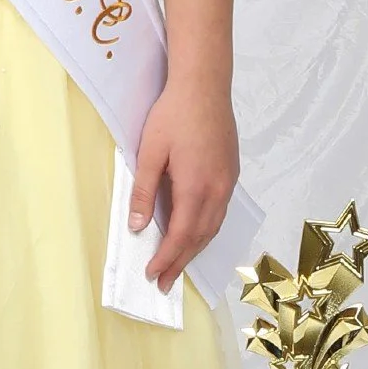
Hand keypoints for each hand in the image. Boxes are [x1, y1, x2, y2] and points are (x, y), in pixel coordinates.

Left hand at [127, 77, 238, 289]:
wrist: (204, 85)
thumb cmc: (173, 114)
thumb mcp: (149, 152)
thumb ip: (143, 192)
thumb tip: (136, 226)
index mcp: (196, 187)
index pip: (180, 235)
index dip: (166, 258)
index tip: (152, 274)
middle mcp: (217, 190)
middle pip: (199, 237)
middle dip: (180, 262)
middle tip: (164, 283)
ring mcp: (228, 182)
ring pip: (213, 227)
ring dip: (194, 249)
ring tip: (177, 265)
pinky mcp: (231, 173)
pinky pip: (219, 212)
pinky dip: (205, 230)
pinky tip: (194, 233)